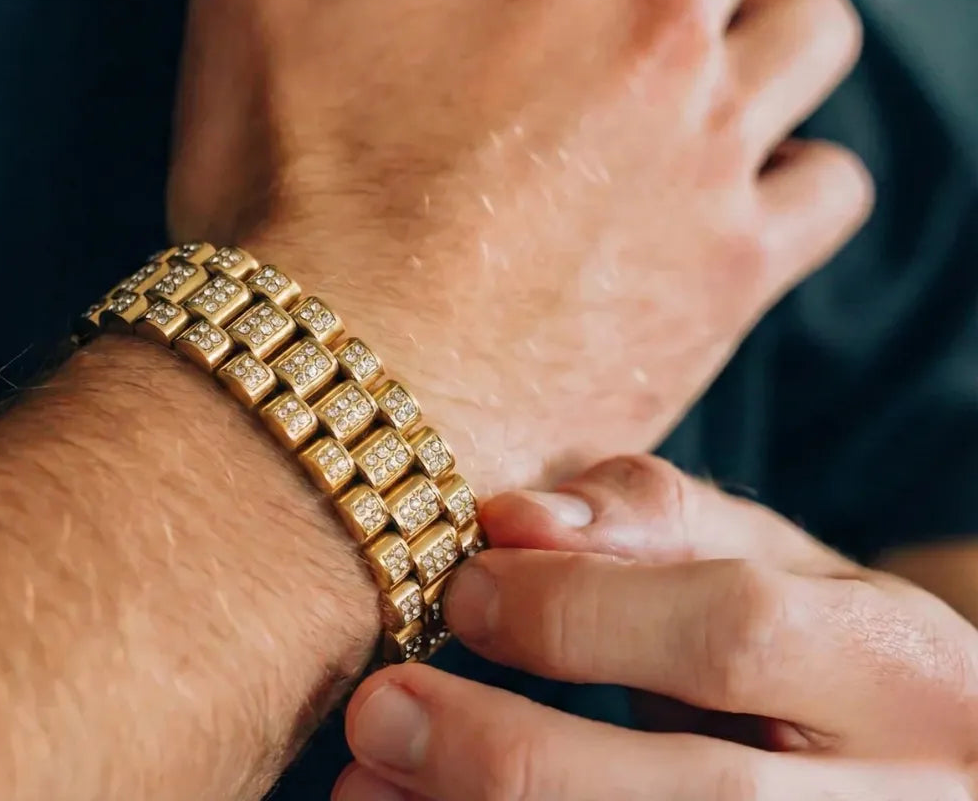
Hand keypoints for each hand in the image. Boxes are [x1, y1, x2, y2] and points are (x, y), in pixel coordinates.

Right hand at [167, 0, 871, 493]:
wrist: (333, 392)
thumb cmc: (278, 187)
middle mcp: (653, 13)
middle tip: (587, 25)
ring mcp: (708, 140)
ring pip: (808, 27)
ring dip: (751, 35)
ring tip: (672, 90)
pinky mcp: (736, 263)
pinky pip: (831, 181)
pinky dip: (792, 174)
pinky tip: (724, 192)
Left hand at [335, 454, 977, 798]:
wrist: (923, 760)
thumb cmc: (816, 632)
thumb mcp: (768, 555)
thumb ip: (651, 519)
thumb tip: (513, 517)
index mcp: (896, 669)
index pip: (735, 632)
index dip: (584, 611)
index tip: (464, 588)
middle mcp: (899, 800)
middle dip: (515, 760)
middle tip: (379, 713)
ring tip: (367, 789)